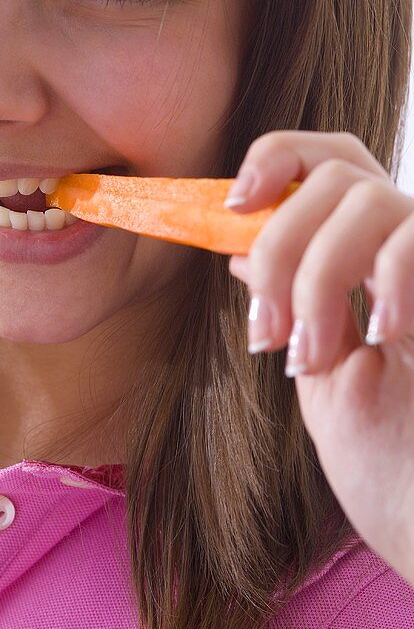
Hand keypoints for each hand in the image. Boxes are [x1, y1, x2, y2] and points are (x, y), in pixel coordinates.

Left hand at [226, 130, 413, 587]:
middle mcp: (411, 248)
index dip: (278, 160)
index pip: (328, 161)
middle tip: (268, 331)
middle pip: (337, 175)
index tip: (232, 207)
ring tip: (315, 354)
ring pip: (371, 200)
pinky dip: (390, 281)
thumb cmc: (388, 467)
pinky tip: (388, 336)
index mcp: (372, 260)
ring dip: (322, 273)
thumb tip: (240, 253)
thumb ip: (294, 309)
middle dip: (281, 245)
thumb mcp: (324, 378)